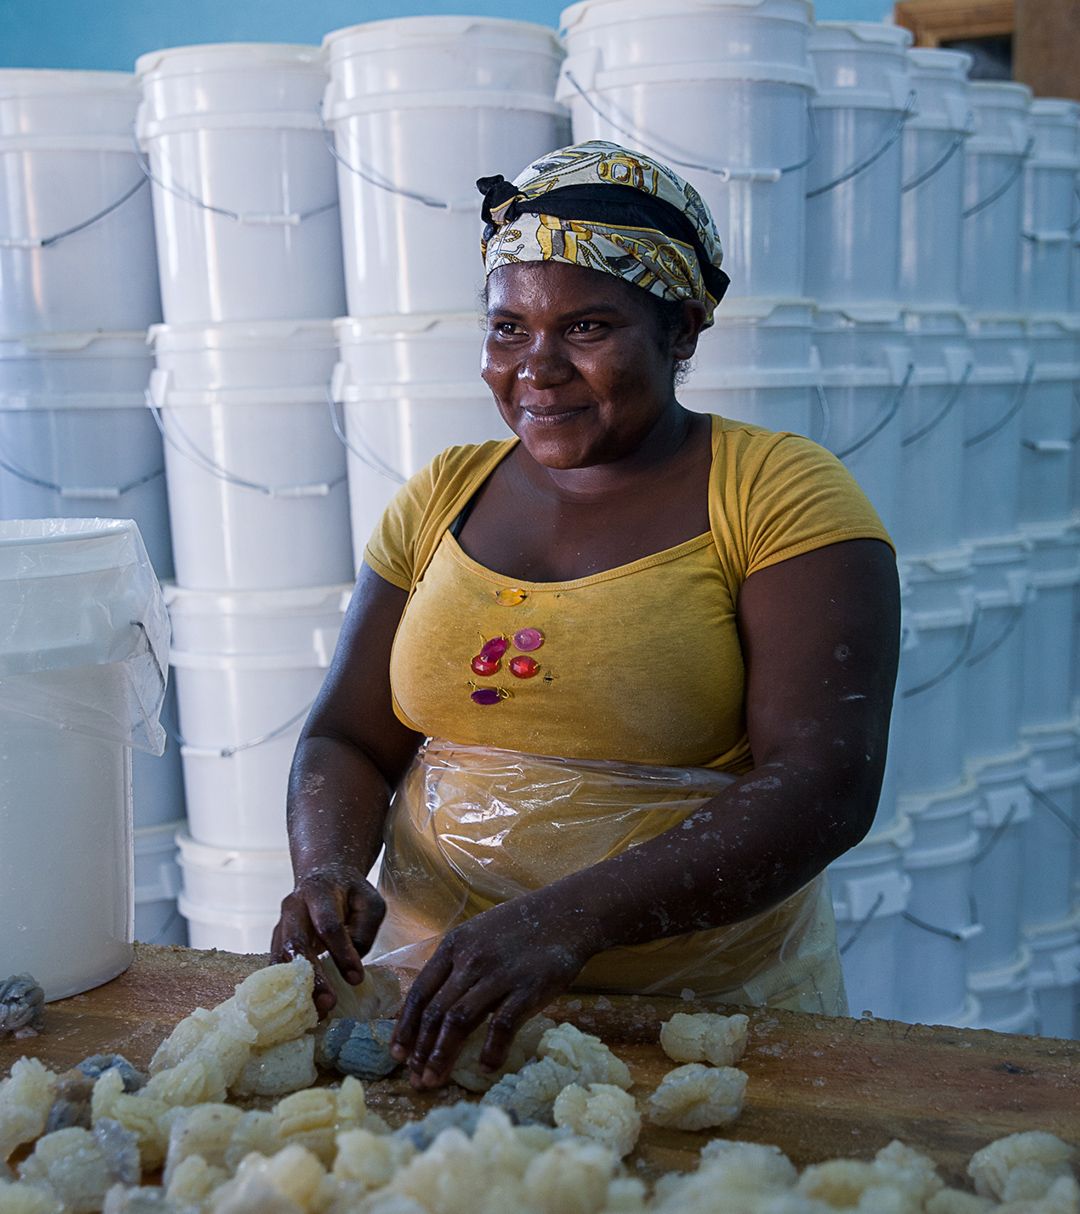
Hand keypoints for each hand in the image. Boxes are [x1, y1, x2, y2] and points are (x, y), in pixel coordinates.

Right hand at [271, 864, 384, 1015]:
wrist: (322, 877)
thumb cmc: (351, 894)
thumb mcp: (370, 902)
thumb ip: (364, 929)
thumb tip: (352, 962)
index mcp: (318, 892)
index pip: (328, 924)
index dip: (341, 952)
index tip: (356, 979)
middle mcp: (293, 908)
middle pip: (295, 944)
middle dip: (311, 977)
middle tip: (328, 1003)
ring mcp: (280, 926)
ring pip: (281, 960)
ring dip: (297, 989)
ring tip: (316, 1014)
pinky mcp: (276, 943)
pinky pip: (276, 969)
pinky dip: (287, 991)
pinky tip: (302, 1011)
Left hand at [389, 894, 597, 1088]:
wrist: (566, 914)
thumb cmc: (520, 927)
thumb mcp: (478, 934)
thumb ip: (455, 964)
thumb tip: (432, 1004)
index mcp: (454, 946)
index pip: (419, 991)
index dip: (405, 1026)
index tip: (397, 1053)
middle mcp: (471, 960)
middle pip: (435, 1011)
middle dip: (419, 1050)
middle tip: (414, 1078)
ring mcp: (499, 974)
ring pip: (459, 1020)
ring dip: (442, 1054)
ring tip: (433, 1079)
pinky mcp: (528, 988)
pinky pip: (502, 1025)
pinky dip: (491, 1049)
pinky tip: (486, 1067)